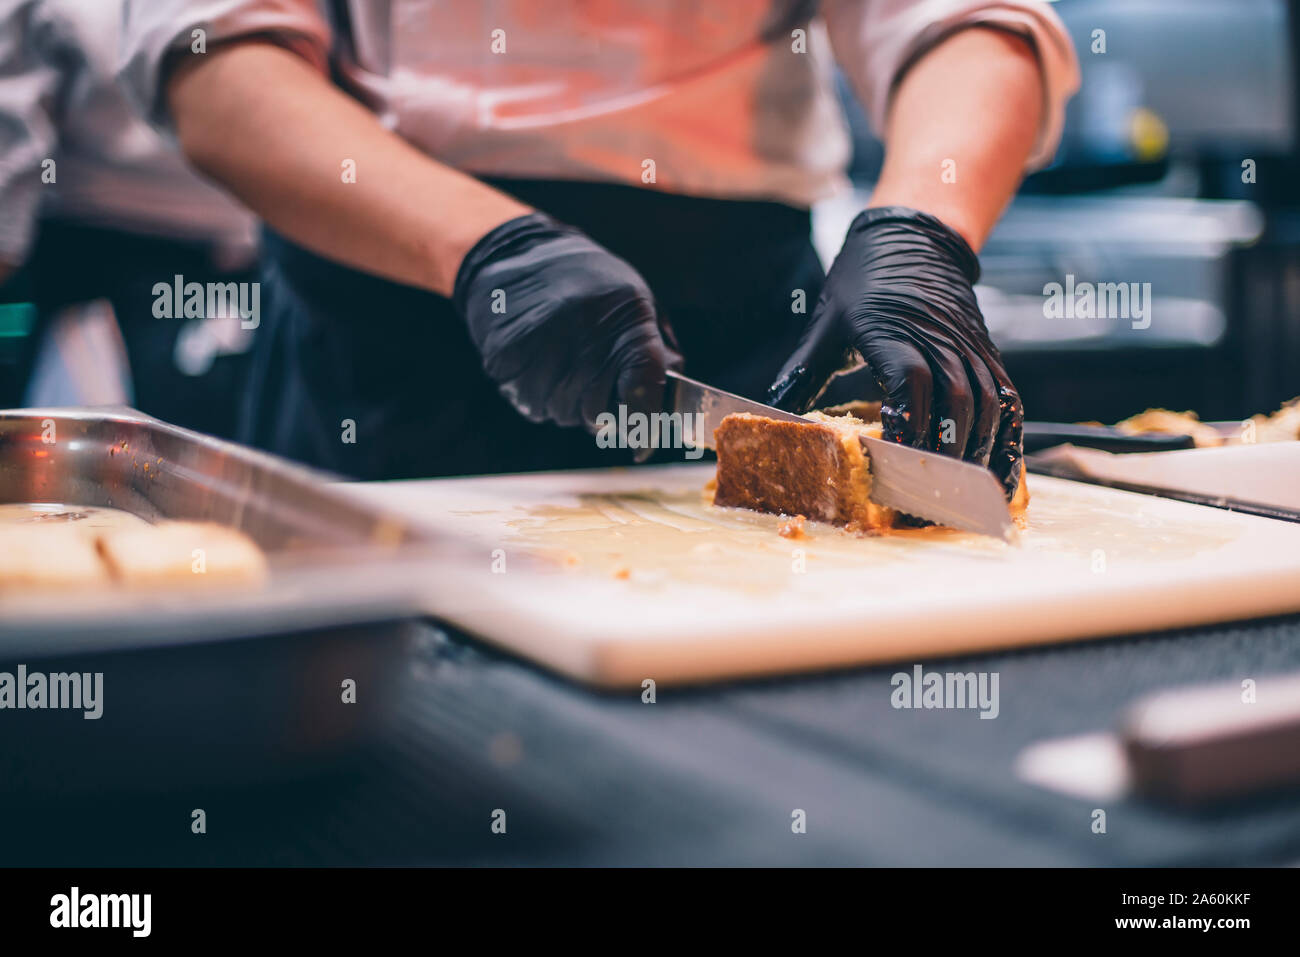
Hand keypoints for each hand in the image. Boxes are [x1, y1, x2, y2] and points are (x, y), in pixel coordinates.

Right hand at [453, 213, 681, 438]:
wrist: (520, 253)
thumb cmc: (588, 284)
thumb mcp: (635, 300)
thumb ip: (657, 347)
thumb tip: (671, 394)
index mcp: (626, 316)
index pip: (643, 382)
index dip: (644, 421)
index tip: (643, 447)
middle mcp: (584, 331)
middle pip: (595, 411)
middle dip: (598, 413)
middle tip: (591, 389)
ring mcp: (542, 344)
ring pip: (559, 413)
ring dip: (564, 404)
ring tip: (562, 368)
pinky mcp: (506, 356)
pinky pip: (529, 405)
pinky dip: (536, 397)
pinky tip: (538, 366)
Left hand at [767, 206, 1022, 499]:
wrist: (913, 235)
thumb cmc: (864, 277)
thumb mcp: (827, 319)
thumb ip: (803, 367)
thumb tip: (772, 406)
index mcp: (893, 330)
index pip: (911, 380)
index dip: (908, 419)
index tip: (898, 453)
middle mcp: (940, 338)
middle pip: (955, 401)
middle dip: (944, 453)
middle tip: (928, 496)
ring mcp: (970, 346)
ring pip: (988, 403)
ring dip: (979, 450)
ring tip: (964, 493)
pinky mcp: (988, 352)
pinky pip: (1008, 397)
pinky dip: (1009, 435)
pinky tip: (1001, 471)